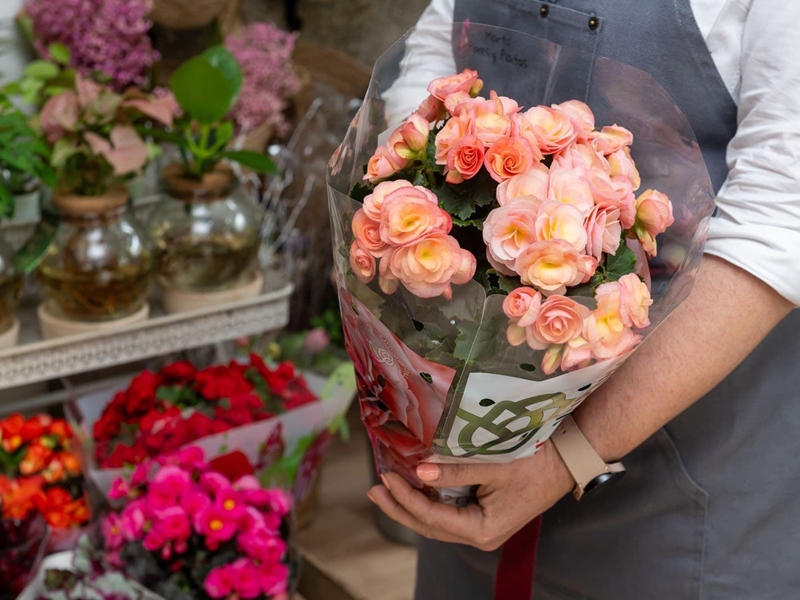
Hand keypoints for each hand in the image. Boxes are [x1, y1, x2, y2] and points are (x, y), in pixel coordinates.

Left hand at [368, 441, 573, 550]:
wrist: (567, 460)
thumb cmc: (535, 463)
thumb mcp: (494, 465)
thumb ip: (455, 470)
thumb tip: (420, 469)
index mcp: (483, 530)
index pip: (433, 517)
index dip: (406, 498)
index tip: (386, 477)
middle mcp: (479, 534)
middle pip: (429, 525)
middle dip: (399, 507)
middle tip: (374, 489)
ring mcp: (481, 526)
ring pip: (436, 521)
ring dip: (410, 504)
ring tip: (385, 488)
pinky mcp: (482, 514)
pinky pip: (448, 511)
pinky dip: (428, 499)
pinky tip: (413, 485)